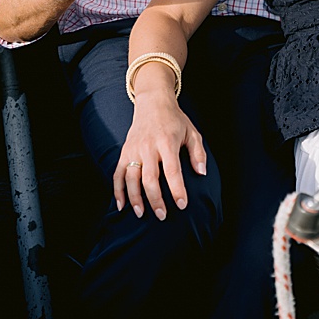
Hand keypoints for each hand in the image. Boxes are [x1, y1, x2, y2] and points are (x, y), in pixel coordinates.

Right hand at [113, 86, 206, 219]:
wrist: (153, 103)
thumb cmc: (175, 120)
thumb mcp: (192, 132)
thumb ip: (198, 153)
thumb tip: (201, 173)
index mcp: (167, 142)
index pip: (172, 171)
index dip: (177, 190)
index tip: (182, 205)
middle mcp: (148, 147)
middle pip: (149, 179)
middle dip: (155, 200)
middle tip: (162, 216)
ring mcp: (134, 150)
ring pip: (131, 179)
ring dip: (135, 198)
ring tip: (141, 214)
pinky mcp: (124, 152)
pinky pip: (117, 174)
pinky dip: (117, 191)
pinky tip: (121, 205)